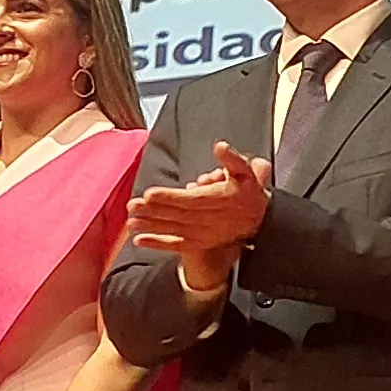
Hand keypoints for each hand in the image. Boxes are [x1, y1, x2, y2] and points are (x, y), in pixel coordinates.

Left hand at [127, 141, 273, 265]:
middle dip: (153, 211)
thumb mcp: (246, 171)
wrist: (259, 220)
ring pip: (174, 229)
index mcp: (219, 200)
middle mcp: (210, 219)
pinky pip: (176, 244)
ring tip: (131, 222)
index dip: (170, 197)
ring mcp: (204, 233)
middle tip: (132, 206)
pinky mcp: (199, 242)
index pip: (191, 199)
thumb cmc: (248, 193)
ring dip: (151, 226)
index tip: (151, 194)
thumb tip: (220, 146)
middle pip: (178, 215)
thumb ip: (232, 159)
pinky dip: (157, 243)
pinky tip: (139, 241)